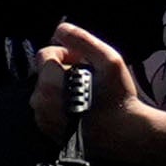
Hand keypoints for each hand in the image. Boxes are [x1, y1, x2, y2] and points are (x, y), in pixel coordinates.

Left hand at [28, 21, 130, 156]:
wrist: (126, 136)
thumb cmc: (118, 97)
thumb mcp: (108, 60)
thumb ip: (82, 40)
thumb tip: (60, 29)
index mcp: (48, 85)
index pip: (46, 54)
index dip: (67, 53)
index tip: (85, 62)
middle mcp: (39, 104)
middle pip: (45, 73)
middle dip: (64, 70)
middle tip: (88, 77)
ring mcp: (42, 120)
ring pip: (46, 91)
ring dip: (62, 87)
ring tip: (86, 93)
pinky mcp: (48, 131)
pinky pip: (48, 108)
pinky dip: (60, 103)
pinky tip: (81, 107)